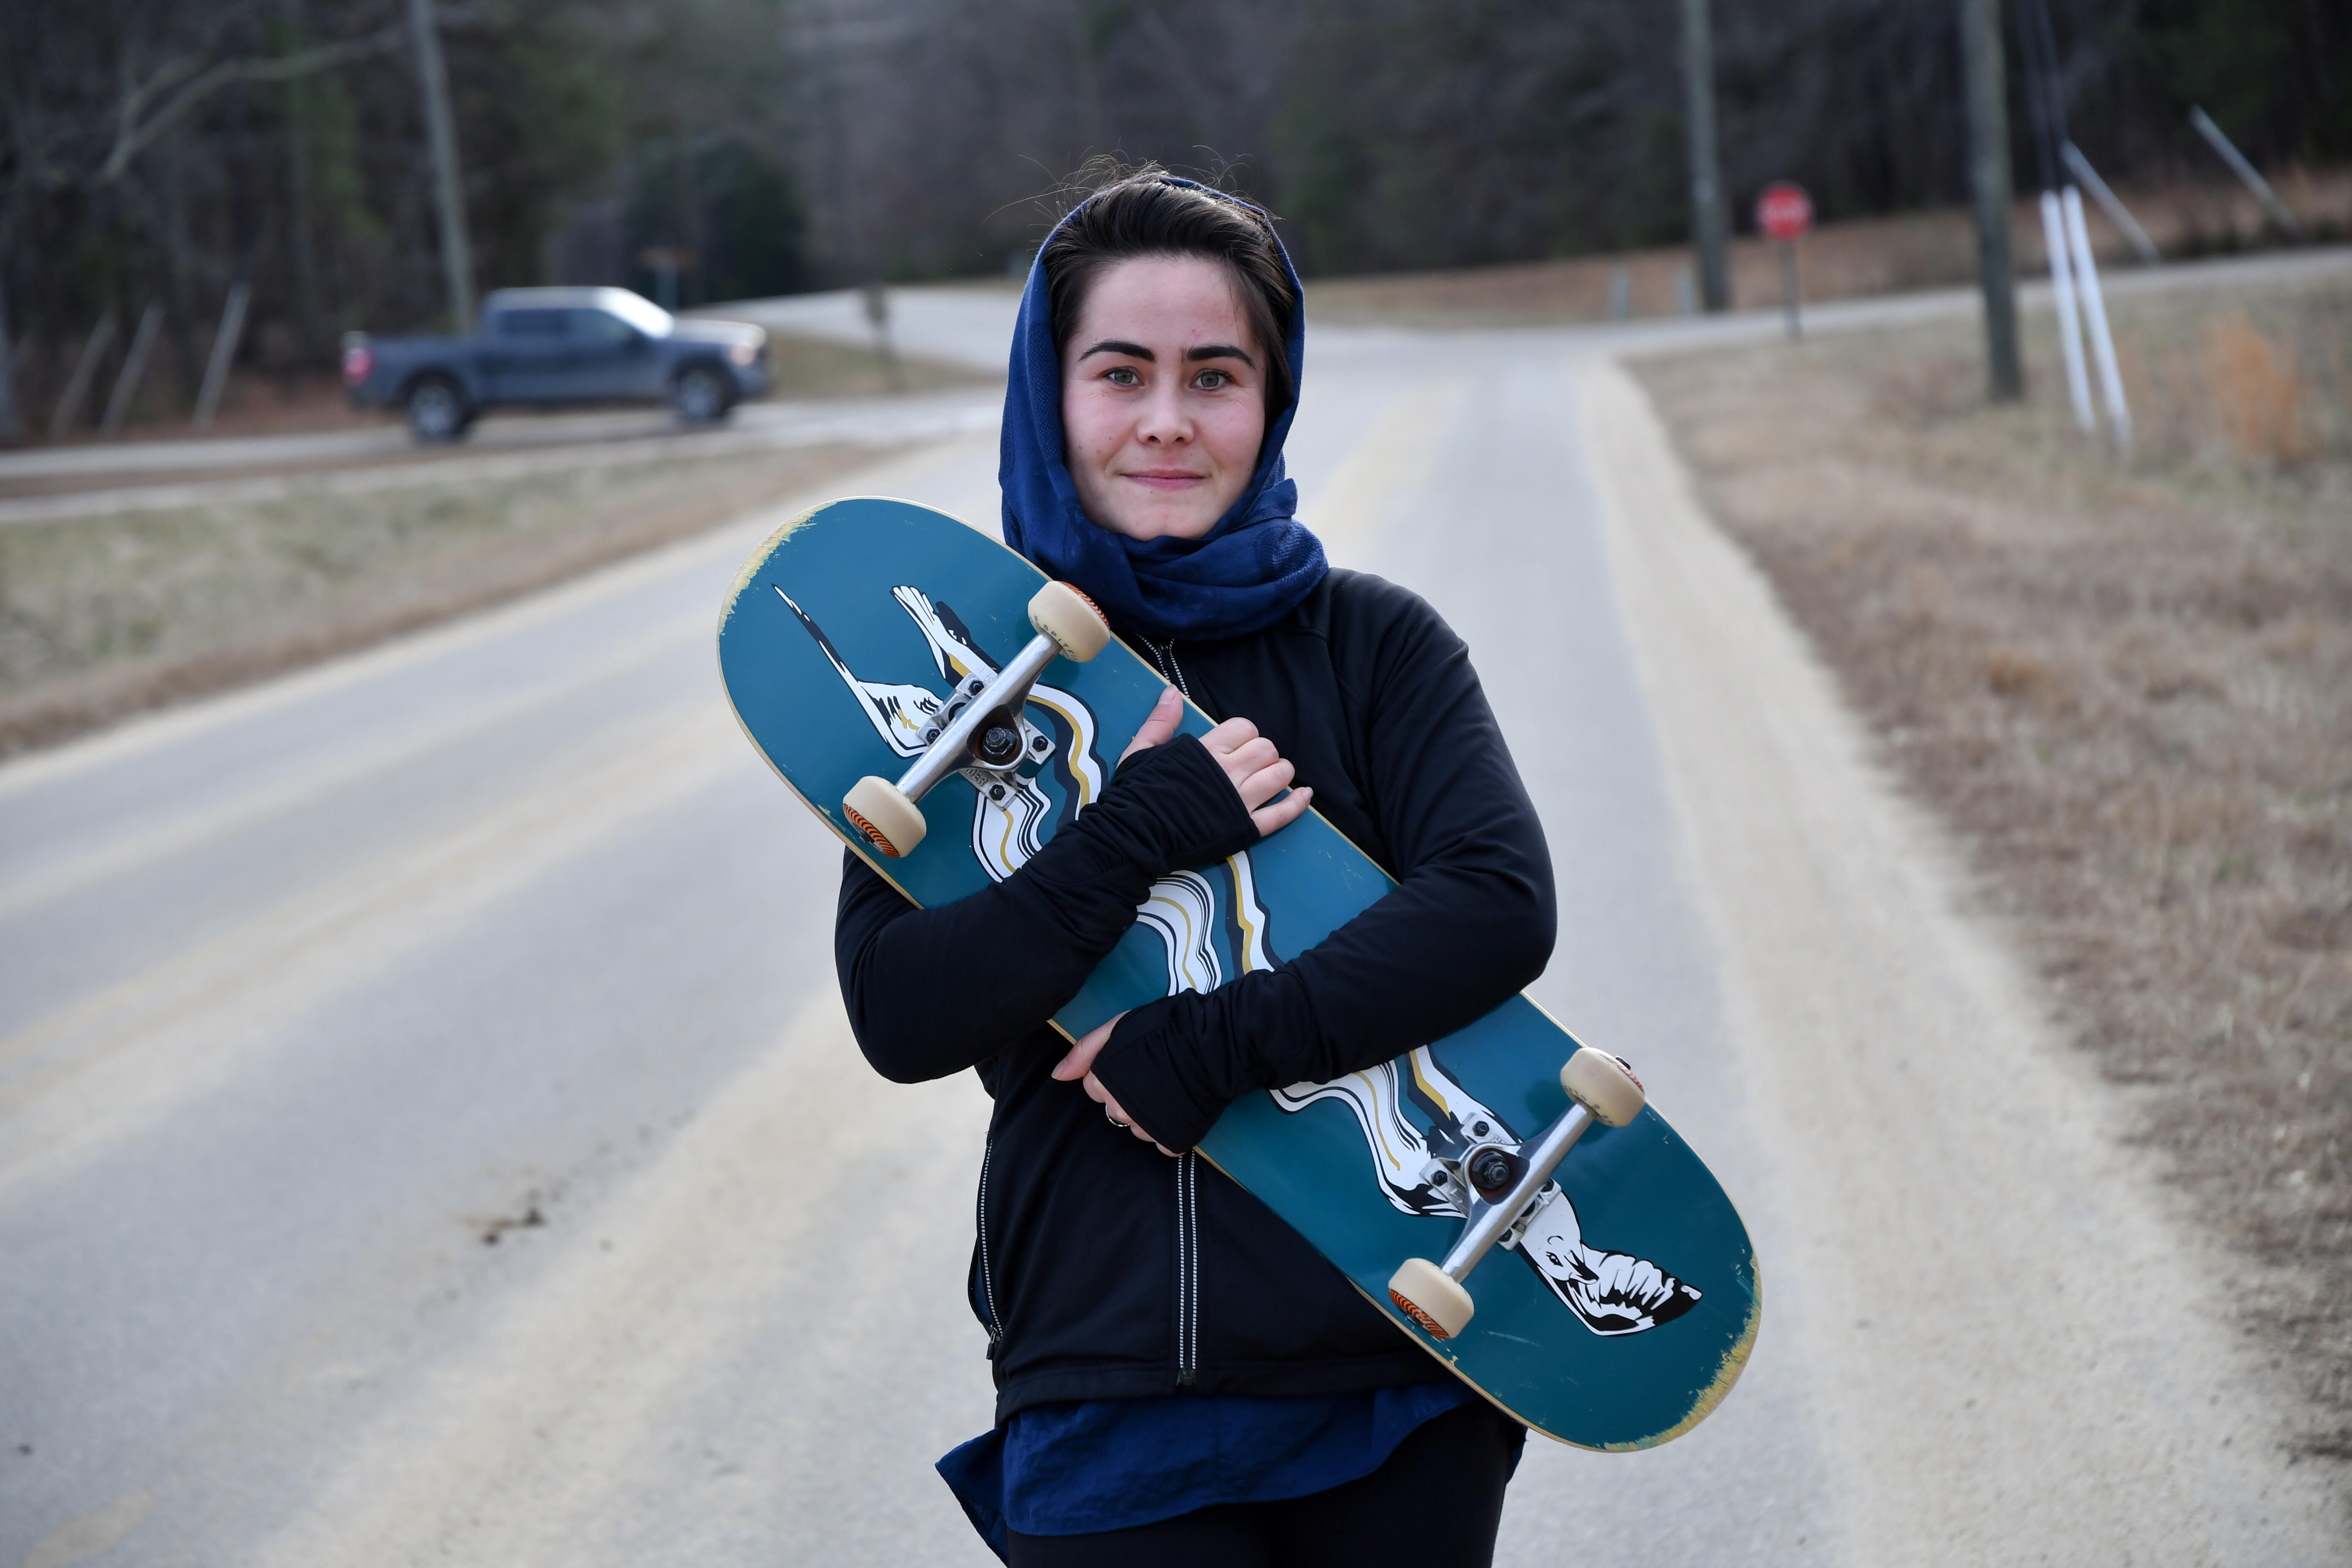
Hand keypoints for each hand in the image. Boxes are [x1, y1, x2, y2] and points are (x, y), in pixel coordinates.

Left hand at [1053, 1012, 1177, 1155]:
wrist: (1212, 1045)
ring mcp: (1144, 1128)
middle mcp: (1118, 1109)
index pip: (1095, 1086)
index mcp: (1103, 1082)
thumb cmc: (1165, 1029)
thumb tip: (1058, 1076)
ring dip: (1148, 1113)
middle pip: (1114, 1108)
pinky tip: (1181, 1107)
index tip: (1134, 1061)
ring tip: (1170, 1088)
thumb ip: (1084, 1051)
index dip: (1114, 1073)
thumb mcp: (1117, 1026)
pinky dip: (1169, 1129)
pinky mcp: (1169, 1140)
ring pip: (1137, 1126)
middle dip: (1128, 1094)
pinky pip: (1162, 1141)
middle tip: (1154, 1074)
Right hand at [1120, 686, 1313, 837]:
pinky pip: (1281, 814)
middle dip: (1263, 753)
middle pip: (1267, 749)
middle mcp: (1229, 771)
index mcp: (1207, 750)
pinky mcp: (1245, 829)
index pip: (1245, 728)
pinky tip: (1305, 795)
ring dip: (1280, 773)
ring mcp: (1240, 801)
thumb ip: (1161, 721)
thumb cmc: (1135, 794)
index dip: (1244, 735)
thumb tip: (1172, 692)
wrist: (1134, 836)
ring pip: (1280, 775)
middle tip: (1250, 765)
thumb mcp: (1141, 750)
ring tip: (1271, 777)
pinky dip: (1297, 804)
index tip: (1235, 746)